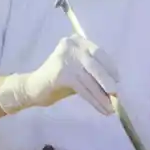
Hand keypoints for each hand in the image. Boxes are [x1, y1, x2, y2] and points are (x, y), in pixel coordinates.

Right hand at [0, 34, 119, 115]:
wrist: (32, 89)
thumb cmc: (58, 82)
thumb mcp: (79, 72)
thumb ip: (94, 73)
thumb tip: (116, 86)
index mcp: (77, 41)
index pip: (99, 53)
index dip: (110, 69)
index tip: (118, 82)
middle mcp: (71, 45)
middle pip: (96, 64)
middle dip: (108, 82)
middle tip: (117, 97)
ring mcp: (65, 58)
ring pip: (90, 79)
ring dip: (102, 96)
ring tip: (110, 108)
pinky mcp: (61, 73)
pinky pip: (83, 88)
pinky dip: (94, 100)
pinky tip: (101, 109)